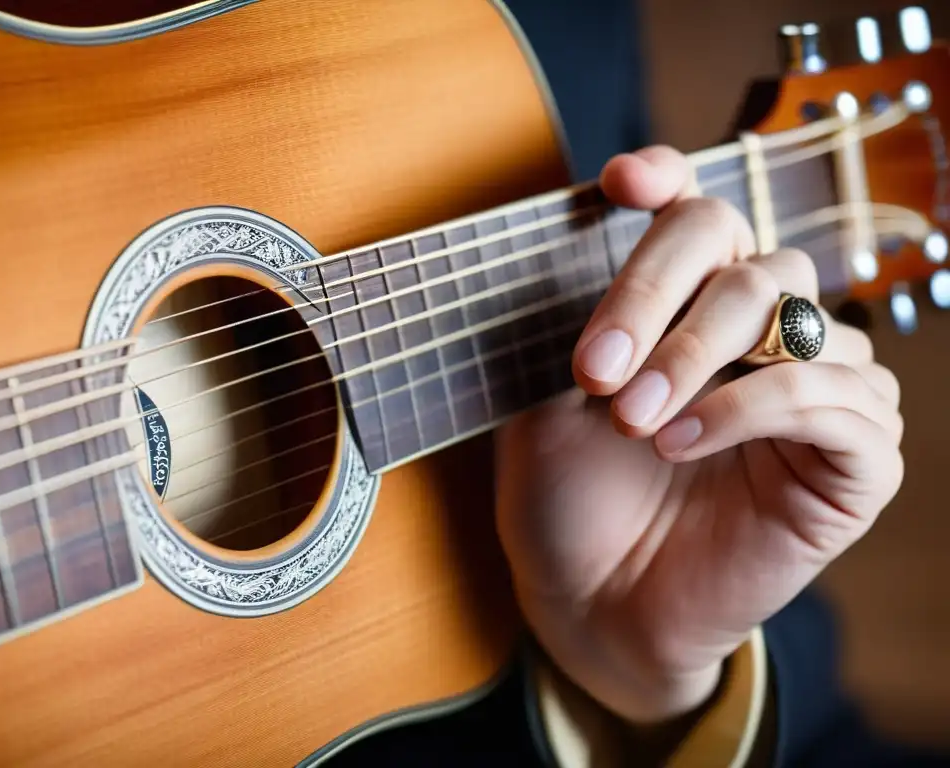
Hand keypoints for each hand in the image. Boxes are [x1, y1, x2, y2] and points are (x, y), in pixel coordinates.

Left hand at [495, 146, 903, 724]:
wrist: (595, 600)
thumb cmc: (572, 497)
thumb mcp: (551, 397)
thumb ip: (584, 318)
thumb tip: (586, 230)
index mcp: (693, 307)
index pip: (700, 215)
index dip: (667, 180)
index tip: (618, 185)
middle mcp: (766, 333)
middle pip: (742, 255)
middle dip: (657, 299)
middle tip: (595, 371)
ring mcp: (821, 388)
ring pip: (786, 315)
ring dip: (697, 360)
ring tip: (633, 420)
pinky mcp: (856, 457)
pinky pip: (826, 397)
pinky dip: (748, 408)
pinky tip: (681, 443)